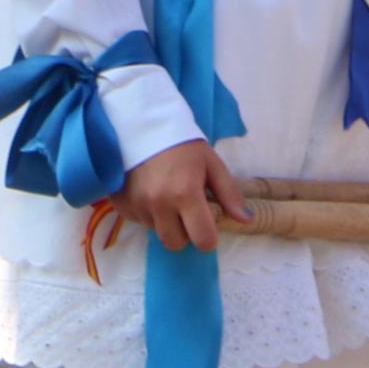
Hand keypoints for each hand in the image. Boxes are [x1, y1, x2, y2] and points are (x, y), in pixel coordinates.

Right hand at [119, 141, 252, 254]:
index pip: (202, 240)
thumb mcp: (211, 163)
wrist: (141, 123)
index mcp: (185, 194)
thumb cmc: (182, 144)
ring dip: (163, 221)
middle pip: (175, 244)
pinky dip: (146, 212)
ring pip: (156, 232)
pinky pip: (138, 221)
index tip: (206, 223)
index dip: (208, 237)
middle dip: (184, 233)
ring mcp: (137, 205)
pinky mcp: (120, 204)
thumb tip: (247, 220)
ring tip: (165, 193)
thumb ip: (229, 194)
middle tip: (185, 210)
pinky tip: (148, 190)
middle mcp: (159, 204)